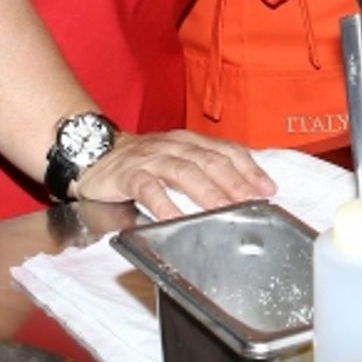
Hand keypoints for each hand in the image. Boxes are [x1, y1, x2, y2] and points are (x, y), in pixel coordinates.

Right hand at [73, 130, 276, 218]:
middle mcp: (174, 145)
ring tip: (222, 209)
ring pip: (183, 171)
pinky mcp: (129, 174)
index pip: (226, 150)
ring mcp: (151, 158)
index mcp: (190, 141)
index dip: (249, 168)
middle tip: (252, 202)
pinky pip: (148, 188)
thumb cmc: (141, 160)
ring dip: (206, 191)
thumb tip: (242, 189)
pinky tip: (173, 219)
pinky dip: (162, 204)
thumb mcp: (176, 157)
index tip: (268, 189)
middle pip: (209, 160)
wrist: (93, 151)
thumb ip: (204, 168)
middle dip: (234, 182)